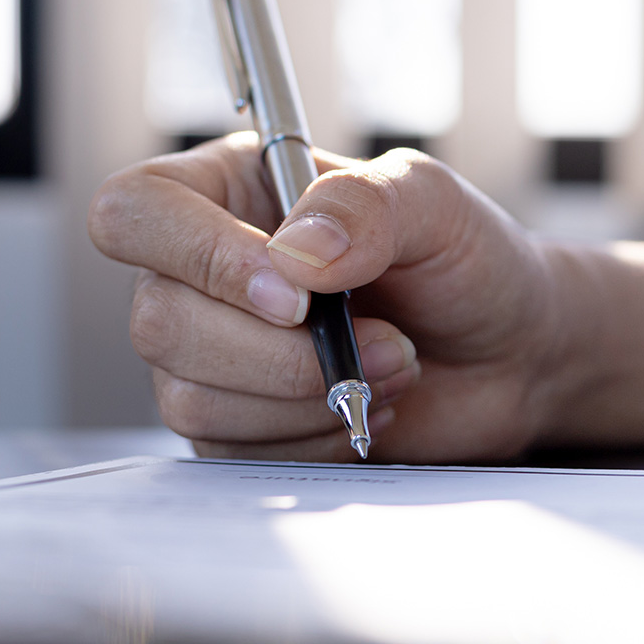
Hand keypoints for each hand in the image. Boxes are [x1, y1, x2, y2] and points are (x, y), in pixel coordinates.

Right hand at [88, 133, 563, 461]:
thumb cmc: (466, 263)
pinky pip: (233, 451)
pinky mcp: (237, 424)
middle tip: (381, 339)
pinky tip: (363, 406)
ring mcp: (212, 354)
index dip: (199, 256)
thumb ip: (365, 206)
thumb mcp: (433, 202)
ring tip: (387, 367)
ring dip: (306, 396)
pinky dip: (313, 436)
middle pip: (158, 321)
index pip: (136, 213)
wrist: (507, 354)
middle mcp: (203, 271)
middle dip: (281, 352)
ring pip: (190, 397)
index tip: (296, 295)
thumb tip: (292, 256)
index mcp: (229, 192)